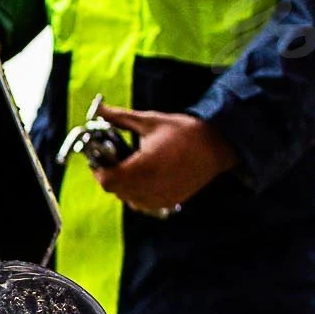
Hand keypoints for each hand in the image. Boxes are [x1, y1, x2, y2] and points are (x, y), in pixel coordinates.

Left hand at [90, 105, 237, 214]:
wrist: (216, 145)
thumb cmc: (183, 132)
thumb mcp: (149, 121)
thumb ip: (119, 118)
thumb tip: (98, 109)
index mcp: (144, 166)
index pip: (108, 180)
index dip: (98, 171)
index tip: (98, 159)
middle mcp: (151, 186)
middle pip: (116, 190)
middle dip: (111, 175)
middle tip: (114, 160)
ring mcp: (160, 198)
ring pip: (128, 198)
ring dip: (124, 185)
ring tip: (131, 167)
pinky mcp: (169, 203)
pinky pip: (143, 203)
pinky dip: (138, 193)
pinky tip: (145, 177)